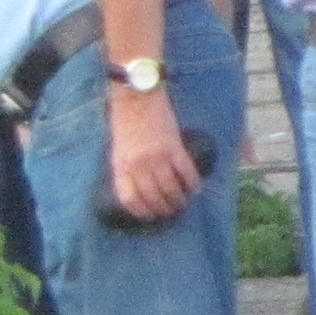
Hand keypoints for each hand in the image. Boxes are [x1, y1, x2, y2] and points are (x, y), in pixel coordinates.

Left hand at [107, 86, 199, 225]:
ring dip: (179, 200)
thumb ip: (127, 169)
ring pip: (171, 189)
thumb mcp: (119, 149)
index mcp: (121, 167)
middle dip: (164, 209)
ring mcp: (157, 158)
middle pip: (153, 198)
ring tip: (184, 203)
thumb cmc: (125, 122)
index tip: (151, 216)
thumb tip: (138, 188)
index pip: (130, 200)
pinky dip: (192, 183)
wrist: (136, 98)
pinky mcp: (174, 147)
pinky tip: (196, 188)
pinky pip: (185, 172)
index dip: (142, 212)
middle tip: (172, 212)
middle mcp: (138, 167)